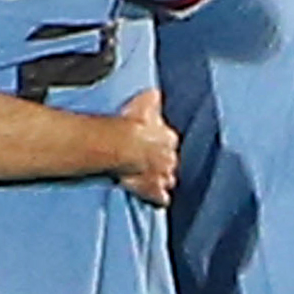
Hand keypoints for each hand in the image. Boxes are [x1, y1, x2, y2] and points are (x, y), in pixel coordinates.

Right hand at [113, 90, 177, 206]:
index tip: (153, 143)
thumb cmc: (131, 123)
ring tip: (156, 180)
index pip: (169, 140)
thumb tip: (155, 93)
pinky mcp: (153, 190)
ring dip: (163, 179)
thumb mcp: (145, 102)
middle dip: (164, 162)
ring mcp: (162, 176)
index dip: (161, 142)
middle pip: (170, 161)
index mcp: (168, 137)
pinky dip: (160, 198)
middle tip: (152, 162)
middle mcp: (169, 157)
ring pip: (168, 179)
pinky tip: (160, 200)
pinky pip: (161, 197)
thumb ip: (152, 99)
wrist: (122, 145)